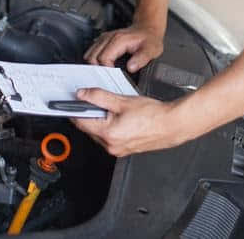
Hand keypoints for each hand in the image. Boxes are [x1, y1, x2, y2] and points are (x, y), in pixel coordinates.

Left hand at [69, 88, 187, 156]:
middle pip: (88, 128)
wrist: (172, 125)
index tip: (71, 102)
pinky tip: (120, 118)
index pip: (80, 121)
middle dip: (89, 114)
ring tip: (114, 109)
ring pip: (98, 133)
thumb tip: (83, 94)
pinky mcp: (124, 150)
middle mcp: (111, 145)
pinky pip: (109, 138)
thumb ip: (99, 96)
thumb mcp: (122, 100)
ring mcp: (118, 150)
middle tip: (95, 100)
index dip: (74, 109)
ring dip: (99, 121)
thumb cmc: (153, 115)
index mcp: (108, 133)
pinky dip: (109, 127)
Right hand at [84, 23, 163, 71]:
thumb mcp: (151, 50)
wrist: (147, 29)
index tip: (113, 77)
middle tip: (108, 77)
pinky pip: (91, 52)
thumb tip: (130, 68)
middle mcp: (108, 37)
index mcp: (118, 40)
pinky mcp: (102, 40)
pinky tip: (103, 66)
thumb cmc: (149, 39)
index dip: (107, 70)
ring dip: (94, 65)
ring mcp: (103, 38)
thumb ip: (141, 59)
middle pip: (92, 57)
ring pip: (89, 54)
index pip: (103, 58)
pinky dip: (94, 61)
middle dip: (98, 69)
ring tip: (105, 73)